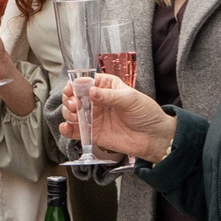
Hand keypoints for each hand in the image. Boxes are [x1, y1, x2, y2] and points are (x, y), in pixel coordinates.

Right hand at [57, 70, 173, 160]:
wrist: (153, 138)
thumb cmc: (146, 113)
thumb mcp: (131, 99)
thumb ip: (110, 96)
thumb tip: (91, 92)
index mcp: (106, 87)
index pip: (85, 82)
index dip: (75, 85)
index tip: (71, 90)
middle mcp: (97, 101)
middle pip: (74, 97)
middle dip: (70, 100)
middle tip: (75, 106)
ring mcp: (93, 117)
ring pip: (71, 113)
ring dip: (68, 114)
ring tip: (76, 117)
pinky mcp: (92, 133)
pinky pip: (74, 131)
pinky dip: (66, 129)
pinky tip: (67, 127)